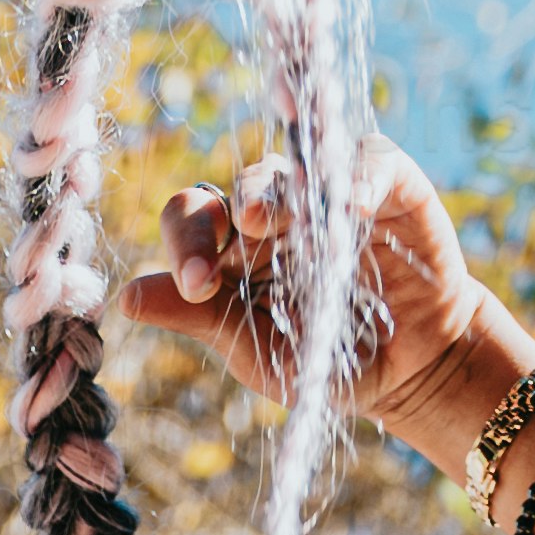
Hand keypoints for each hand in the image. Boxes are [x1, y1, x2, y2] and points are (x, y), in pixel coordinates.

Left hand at [114, 135, 512, 445]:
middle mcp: (276, 206)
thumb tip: (125, 299)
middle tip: (243, 234)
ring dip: (286, 192)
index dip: (187, 242)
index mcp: (233, 245)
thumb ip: (196, 317)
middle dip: (239, 209)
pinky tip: (351, 209)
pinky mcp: (386, 181)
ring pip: (297, 168)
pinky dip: (357, 179)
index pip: (193, 217)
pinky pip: (365, 162)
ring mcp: (329, 188)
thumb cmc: (323, 361)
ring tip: (278, 220)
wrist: (409, 372)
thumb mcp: (254, 350)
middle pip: (242, 185)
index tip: (195, 284)